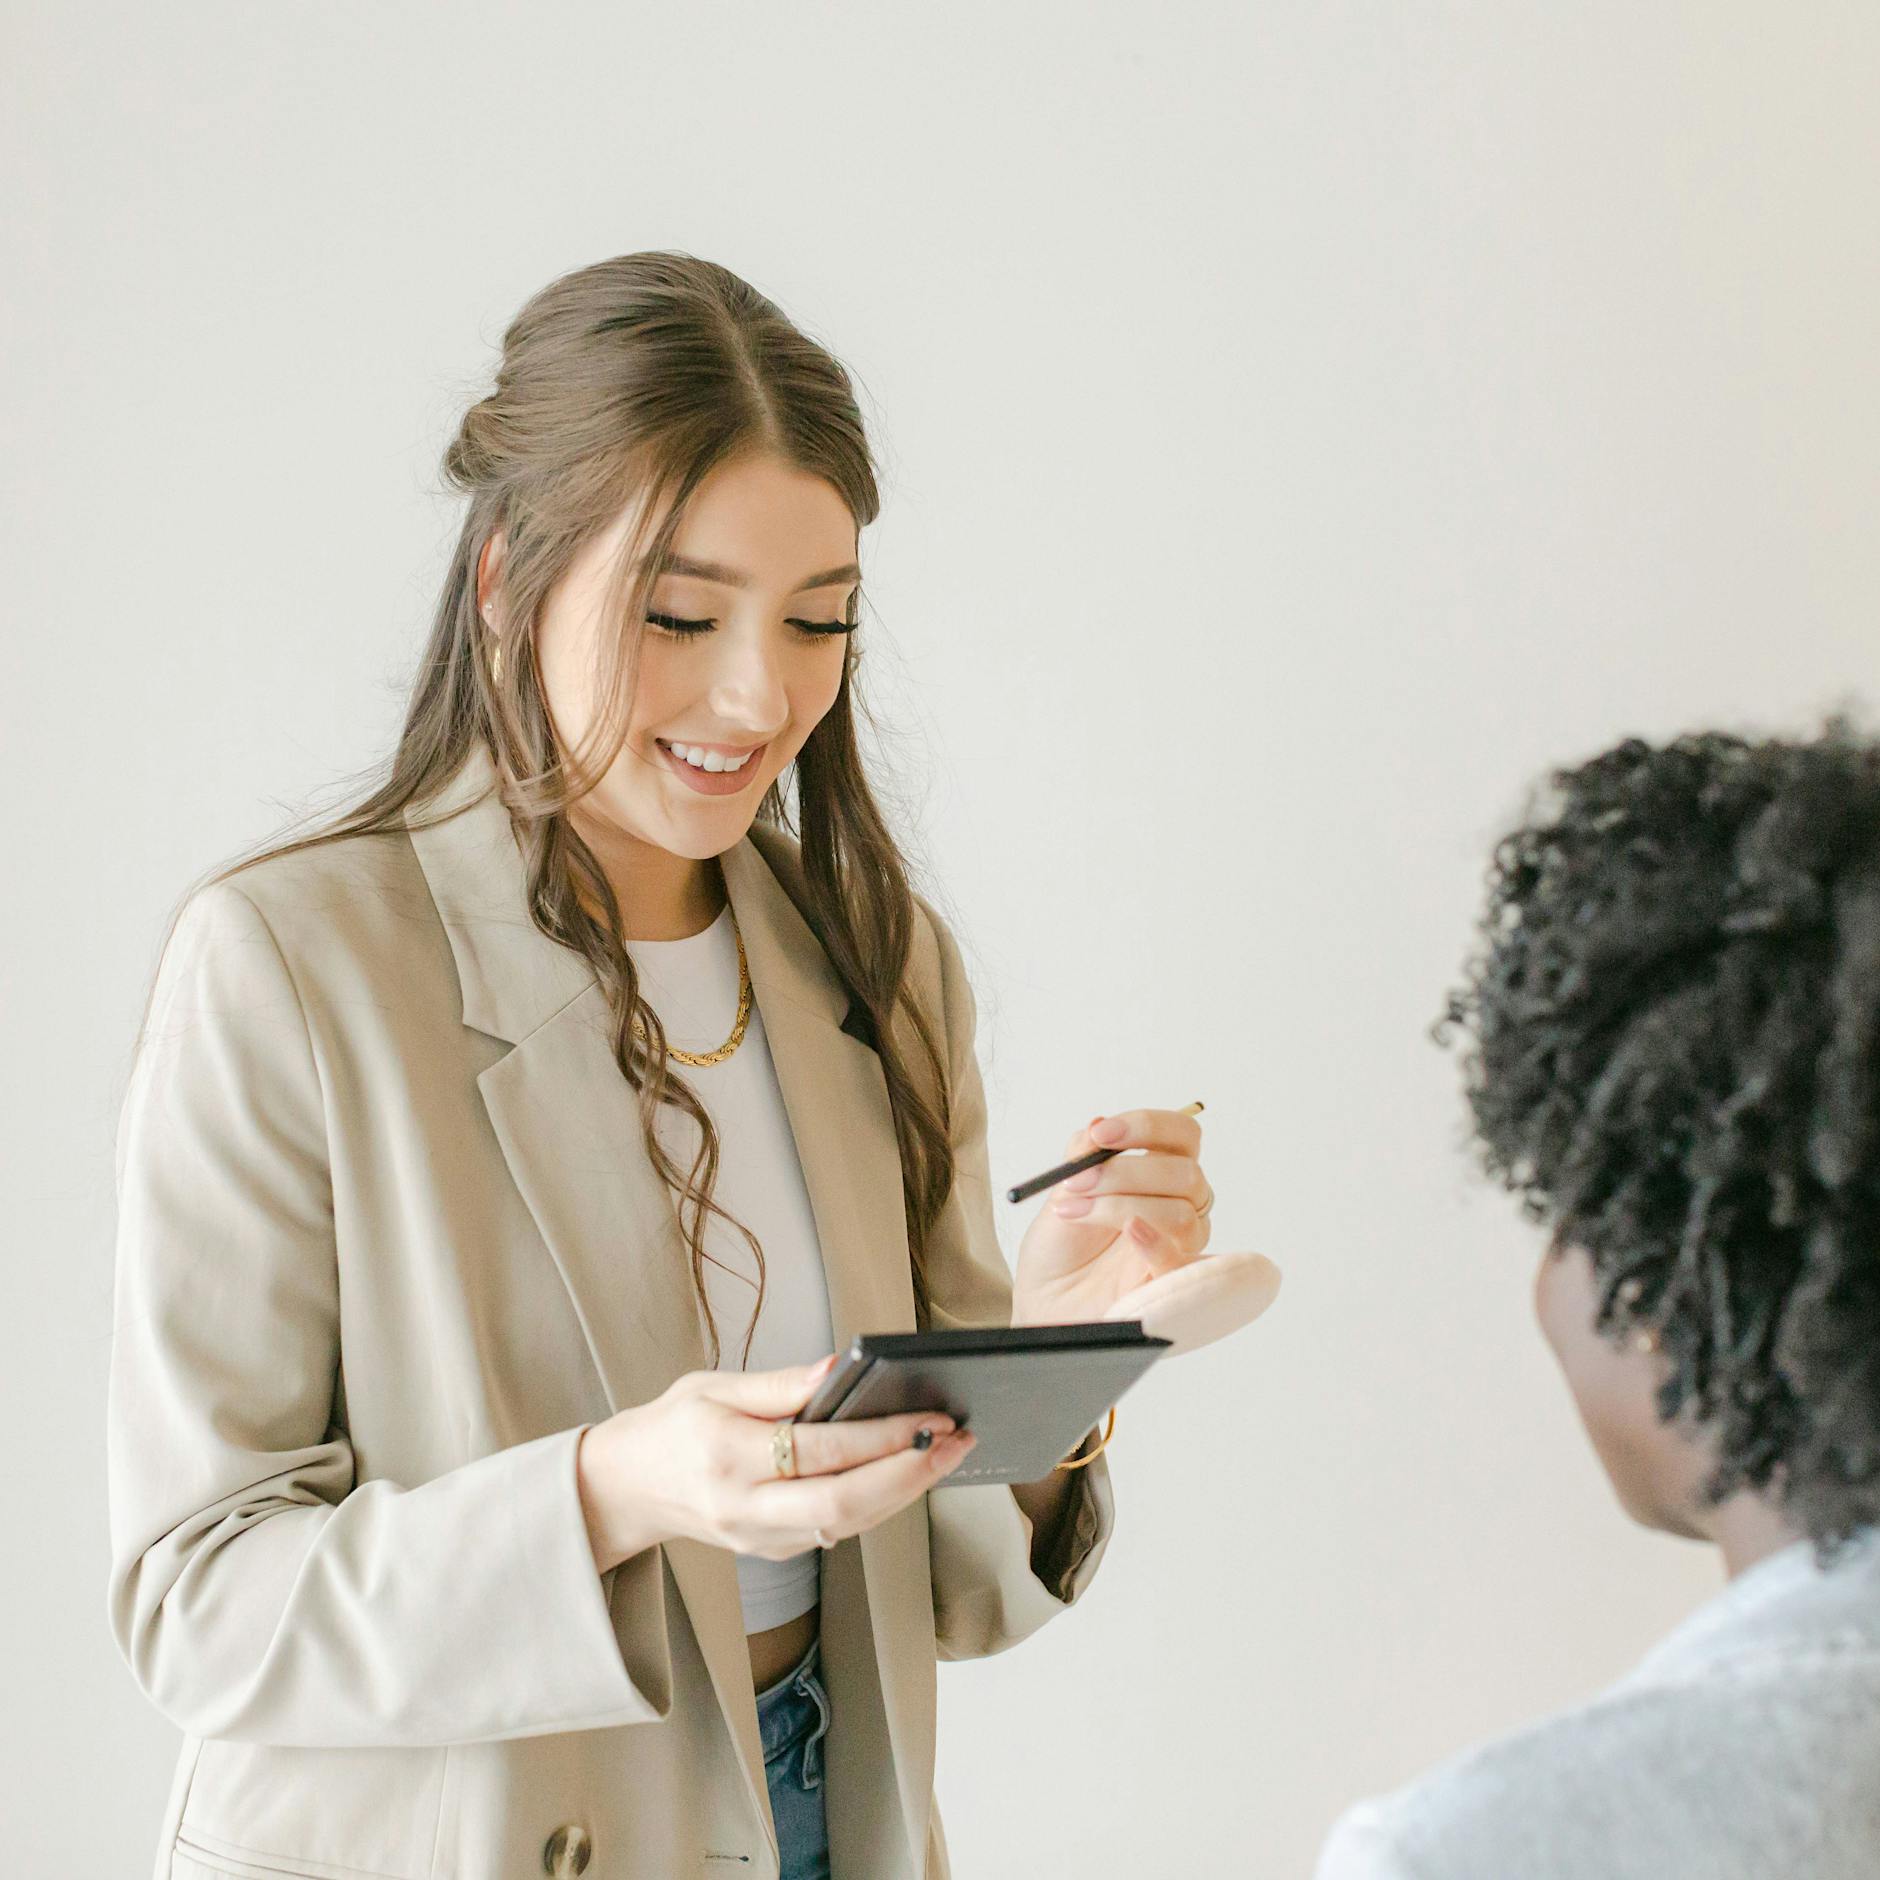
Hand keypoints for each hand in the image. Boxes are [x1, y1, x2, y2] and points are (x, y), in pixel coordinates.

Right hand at [576, 1356, 976, 1573]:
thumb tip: (840, 1368)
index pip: (820, 1451)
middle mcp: (744, 1508)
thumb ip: (778, 1384)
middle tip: (956, 1440)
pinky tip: (908, 1474)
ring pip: (847, 1525)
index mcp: (726, 1457)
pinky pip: (836, 1531)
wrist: (627, 1489)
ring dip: (906, 1491)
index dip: (881, 1436)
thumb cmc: (672, 1427)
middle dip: (909, 1473)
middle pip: (843, 1505)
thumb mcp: (713, 1386)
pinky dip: (879, 1504)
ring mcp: (759, 1539)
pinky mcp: (773, 1552)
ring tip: (948, 1453)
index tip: (929, 1414)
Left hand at [1012, 1106, 1281, 1354]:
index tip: (1101, 1134)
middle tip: (1077, 1181)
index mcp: (1159, 1171)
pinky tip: (1128, 1231)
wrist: (1044, 1299)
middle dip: (1124, 1171)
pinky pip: (1183, 1257)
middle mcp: (1180, 1202)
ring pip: (1181, 1211)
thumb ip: (1083, 1156)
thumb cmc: (1060, 1247)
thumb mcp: (1062, 1190)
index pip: (1182, 1134)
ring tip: (1074, 1213)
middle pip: (1184, 1172)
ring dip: (1121, 1205)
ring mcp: (1181, 1243)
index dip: (1147, 1126)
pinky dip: (1155, 1238)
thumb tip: (1100, 1123)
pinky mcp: (1174, 1281)